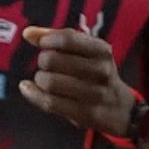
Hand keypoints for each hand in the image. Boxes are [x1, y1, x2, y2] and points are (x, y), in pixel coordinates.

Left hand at [19, 26, 133, 135]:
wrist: (120, 107)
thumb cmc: (94, 73)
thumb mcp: (85, 50)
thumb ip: (56, 37)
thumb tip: (28, 33)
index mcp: (101, 50)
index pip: (67, 38)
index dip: (48, 39)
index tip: (43, 43)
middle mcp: (101, 71)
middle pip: (53, 60)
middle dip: (42, 61)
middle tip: (46, 65)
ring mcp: (95, 94)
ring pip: (49, 82)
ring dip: (39, 79)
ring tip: (44, 79)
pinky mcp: (85, 114)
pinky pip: (50, 103)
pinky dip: (33, 94)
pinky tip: (28, 89)